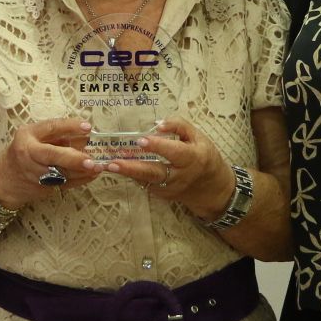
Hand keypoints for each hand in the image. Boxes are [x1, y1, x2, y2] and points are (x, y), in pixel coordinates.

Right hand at [0, 117, 96, 210]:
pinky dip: (80, 180)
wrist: (4, 180)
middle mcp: (29, 154)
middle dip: (73, 158)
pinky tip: (92, 175)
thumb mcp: (34, 137)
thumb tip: (84, 136)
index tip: (87, 127)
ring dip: (81, 171)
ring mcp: (35, 173)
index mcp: (27, 136)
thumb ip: (57, 135)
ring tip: (98, 167)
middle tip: (91, 160)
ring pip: (61, 173)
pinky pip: (65, 184)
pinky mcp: (42, 187)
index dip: (69, 127)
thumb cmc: (23, 152)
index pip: (50, 128)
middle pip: (52, 155)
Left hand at [98, 116, 233, 218]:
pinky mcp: (162, 195)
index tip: (141, 140)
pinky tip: (119, 167)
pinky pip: (145, 183)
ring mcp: (170, 188)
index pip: (174, 152)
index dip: (158, 146)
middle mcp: (180, 176)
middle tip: (113, 162)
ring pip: (146, 181)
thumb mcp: (198, 137)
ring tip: (108, 166)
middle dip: (132, 168)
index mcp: (193, 158)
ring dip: (127, 173)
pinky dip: (133, 174)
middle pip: (154, 173)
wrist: (211, 188)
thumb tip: (157, 125)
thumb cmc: (203, 156)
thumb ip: (179, 126)